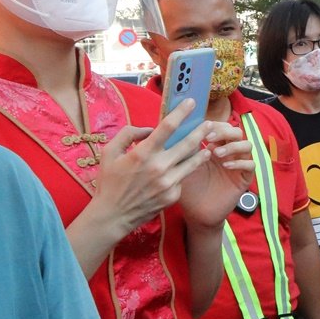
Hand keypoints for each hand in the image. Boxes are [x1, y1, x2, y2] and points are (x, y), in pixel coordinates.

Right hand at [89, 101, 209, 233]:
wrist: (113, 215)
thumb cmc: (110, 182)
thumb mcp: (110, 152)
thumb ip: (129, 134)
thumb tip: (148, 129)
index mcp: (143, 153)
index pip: (167, 127)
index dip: (181, 112)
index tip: (191, 103)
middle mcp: (159, 167)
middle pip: (187, 144)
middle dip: (201, 131)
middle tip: (209, 123)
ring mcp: (168, 183)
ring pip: (192, 162)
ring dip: (201, 151)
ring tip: (207, 145)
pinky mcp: (173, 196)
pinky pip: (181, 178)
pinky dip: (182, 172)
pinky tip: (180, 170)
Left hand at [178, 120, 256, 228]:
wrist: (196, 213)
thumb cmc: (188, 188)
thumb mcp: (185, 165)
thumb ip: (187, 147)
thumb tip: (181, 127)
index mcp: (215, 147)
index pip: (221, 127)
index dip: (215, 124)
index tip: (201, 128)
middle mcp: (229, 154)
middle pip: (237, 132)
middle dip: (224, 131)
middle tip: (209, 138)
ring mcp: (238, 165)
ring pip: (247, 145)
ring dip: (233, 146)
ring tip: (217, 154)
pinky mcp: (244, 179)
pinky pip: (251, 165)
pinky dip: (240, 162)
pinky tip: (226, 166)